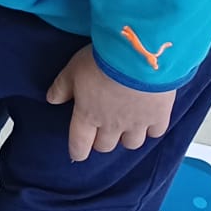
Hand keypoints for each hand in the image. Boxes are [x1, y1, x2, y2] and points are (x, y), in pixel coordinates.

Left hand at [46, 44, 175, 161]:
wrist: (138, 57)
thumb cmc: (101, 61)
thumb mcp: (73, 70)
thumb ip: (61, 87)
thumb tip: (52, 100)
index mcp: (87, 115)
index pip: (80, 144)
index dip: (78, 151)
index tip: (78, 153)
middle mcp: (111, 125)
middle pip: (105, 146)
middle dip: (102, 141)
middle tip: (103, 130)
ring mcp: (136, 123)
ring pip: (132, 143)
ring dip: (127, 137)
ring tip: (127, 125)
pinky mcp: (159, 116)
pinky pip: (156, 132)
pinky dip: (152, 128)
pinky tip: (150, 119)